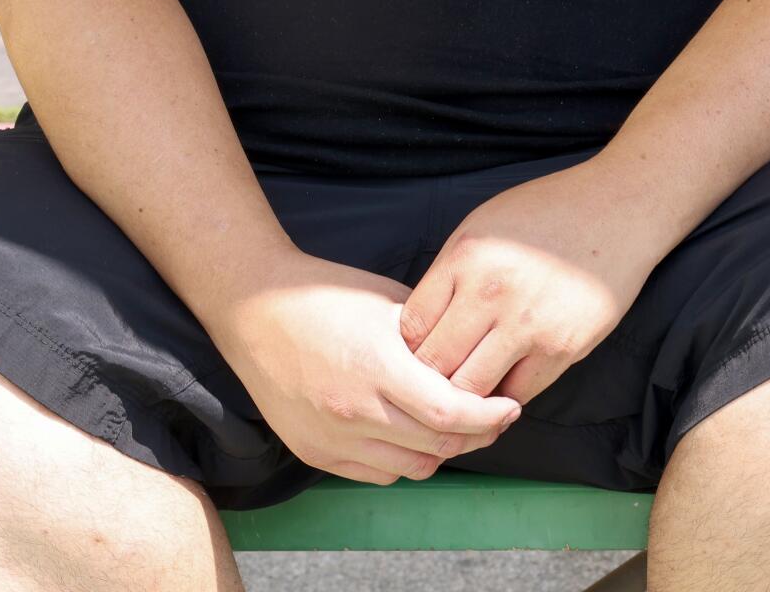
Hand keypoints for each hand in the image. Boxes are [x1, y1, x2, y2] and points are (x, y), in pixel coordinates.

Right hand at [209, 252, 521, 485]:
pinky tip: (415, 436)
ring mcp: (331, 437)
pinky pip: (375, 474)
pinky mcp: (314, 452)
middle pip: (436, 445)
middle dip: (477, 435)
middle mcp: (354, 410)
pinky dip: (404, 461)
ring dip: (442, 452)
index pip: (449, 413)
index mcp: (378, 366)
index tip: (511, 406)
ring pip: (410, 468)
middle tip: (496, 418)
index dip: (488, 416)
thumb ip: (434, 338)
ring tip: (458, 428)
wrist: (258, 310)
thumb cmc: (330, 296)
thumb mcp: (392, 304)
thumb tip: (478, 357)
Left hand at [400, 169, 652, 404]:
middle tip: (432, 388)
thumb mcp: (483, 226)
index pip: (412, 328)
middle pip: (434, 366)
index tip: (417, 353)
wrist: (620, 208)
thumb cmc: (547, 212)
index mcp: (466, 257)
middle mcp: (492, 293)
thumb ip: (449, 275)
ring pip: (471, 390)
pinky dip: (504, 397)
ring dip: (465, 398)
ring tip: (465, 395)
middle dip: (428, 381)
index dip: (407, 349)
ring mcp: (529, 324)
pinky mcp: (564, 347)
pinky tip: (503, 386)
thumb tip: (419, 331)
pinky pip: (517, 393)